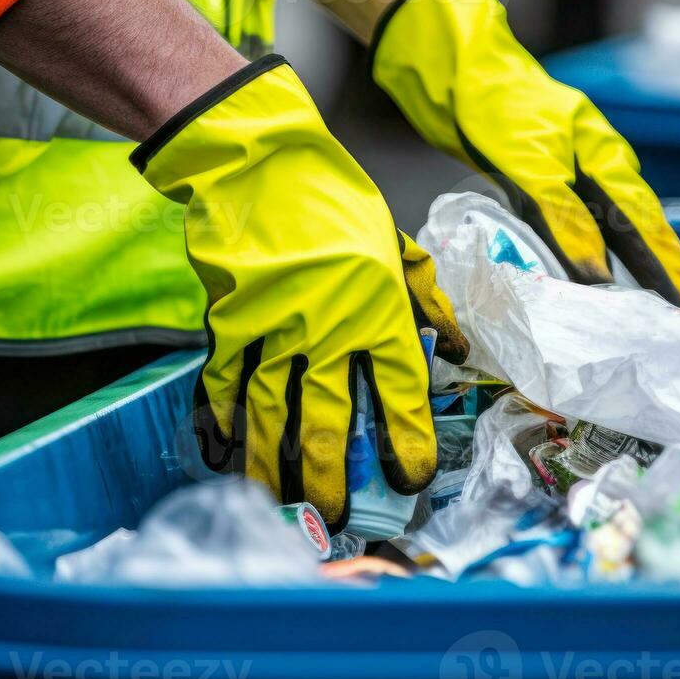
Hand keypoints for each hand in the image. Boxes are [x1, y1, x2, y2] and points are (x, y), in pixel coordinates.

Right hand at [134, 56, 461, 525]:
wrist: (257, 163)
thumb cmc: (333, 200)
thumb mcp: (398, 244)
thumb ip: (430, 301)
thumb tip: (456, 349)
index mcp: (378, 312)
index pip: (401, 396)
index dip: (408, 444)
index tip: (412, 478)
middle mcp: (327, 331)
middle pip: (326, 423)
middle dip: (330, 479)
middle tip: (336, 514)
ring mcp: (272, 331)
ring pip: (271, 416)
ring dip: (273, 466)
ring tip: (278, 504)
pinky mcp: (228, 323)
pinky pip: (225, 384)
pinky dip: (224, 420)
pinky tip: (227, 448)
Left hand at [370, 0, 679, 312]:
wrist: (453, 68)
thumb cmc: (497, 105)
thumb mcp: (533, 162)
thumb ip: (564, 217)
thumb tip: (598, 274)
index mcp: (608, 157)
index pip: (649, 227)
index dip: (672, 272)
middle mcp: (597, 168)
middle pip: (639, 233)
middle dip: (662, 278)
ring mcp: (571, 176)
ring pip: (609, 234)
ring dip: (627, 272)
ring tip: (643, 313)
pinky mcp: (540, 184)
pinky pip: (574, 232)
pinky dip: (587, 260)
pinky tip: (587, 282)